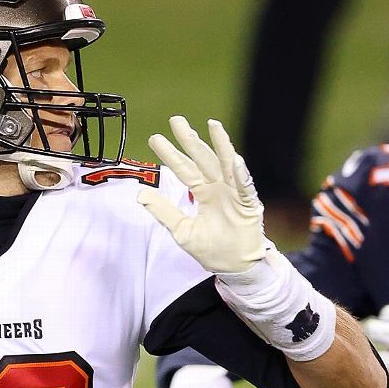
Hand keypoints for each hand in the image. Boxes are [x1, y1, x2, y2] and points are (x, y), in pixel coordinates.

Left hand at [138, 116, 265, 274]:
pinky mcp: (248, 205)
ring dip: (220, 145)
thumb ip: (164, 211)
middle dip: (191, 139)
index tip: (154, 138)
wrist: (234, 267)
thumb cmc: (211, 249)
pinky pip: (245, 188)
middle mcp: (218, 188)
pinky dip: (241, 174)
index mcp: (202, 192)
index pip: (184, 169)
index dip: (170, 154)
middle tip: (176, 120)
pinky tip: (234, 159)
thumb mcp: (181, 230)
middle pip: (203, 159)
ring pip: (226, 165)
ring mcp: (234, 194)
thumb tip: (140, 194)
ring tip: (212, 125)